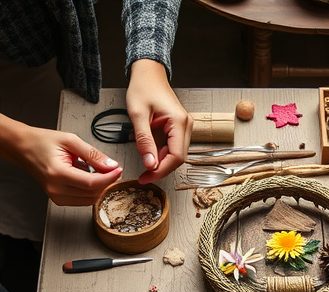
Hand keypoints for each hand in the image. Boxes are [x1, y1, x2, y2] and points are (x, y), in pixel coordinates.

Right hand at [7, 121, 122, 205]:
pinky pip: (83, 200)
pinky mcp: (59, 199)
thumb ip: (92, 154)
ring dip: (99, 187)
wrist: (24, 148)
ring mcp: (57, 197)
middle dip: (106, 182)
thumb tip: (111, 165)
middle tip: (112, 168)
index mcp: (58, 173)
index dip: (108, 178)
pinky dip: (90, 190)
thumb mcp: (70, 140)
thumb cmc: (43, 142)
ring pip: (89, 199)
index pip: (91, 183)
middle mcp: (56, 189)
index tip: (118, 170)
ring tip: (96, 170)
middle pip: (92, 193)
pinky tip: (87, 177)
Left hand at [126, 59, 192, 182]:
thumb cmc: (143, 87)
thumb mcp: (138, 115)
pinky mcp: (179, 128)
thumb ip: (144, 141)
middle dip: (161, 169)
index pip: (176, 156)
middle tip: (144, 176)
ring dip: (161, 163)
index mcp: (179, 121)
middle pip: (178, 158)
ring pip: (176, 155)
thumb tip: (150, 164)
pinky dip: (161, 155)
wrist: (148, 73)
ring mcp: (184, 127)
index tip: (146, 177)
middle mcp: (186, 125)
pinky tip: (150, 155)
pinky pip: (173, 148)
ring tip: (145, 165)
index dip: (161, 170)